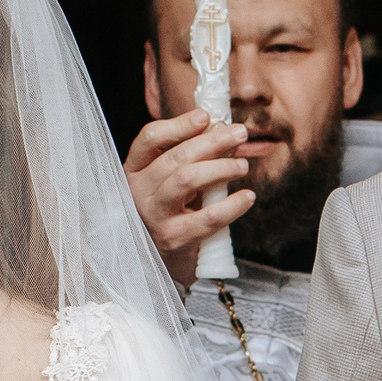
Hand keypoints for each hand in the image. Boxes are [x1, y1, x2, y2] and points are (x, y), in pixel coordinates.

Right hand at [124, 111, 254, 288]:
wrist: (159, 263)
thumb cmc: (169, 214)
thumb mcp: (169, 183)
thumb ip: (188, 157)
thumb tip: (224, 131)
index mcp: (134, 171)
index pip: (149, 138)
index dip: (178, 125)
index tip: (205, 116)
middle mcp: (137, 191)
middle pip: (175, 157)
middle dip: (212, 142)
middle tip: (240, 134)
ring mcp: (153, 216)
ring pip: (187, 180)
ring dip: (220, 168)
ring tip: (243, 167)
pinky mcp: (173, 238)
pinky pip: (206, 217)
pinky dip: (231, 205)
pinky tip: (247, 197)